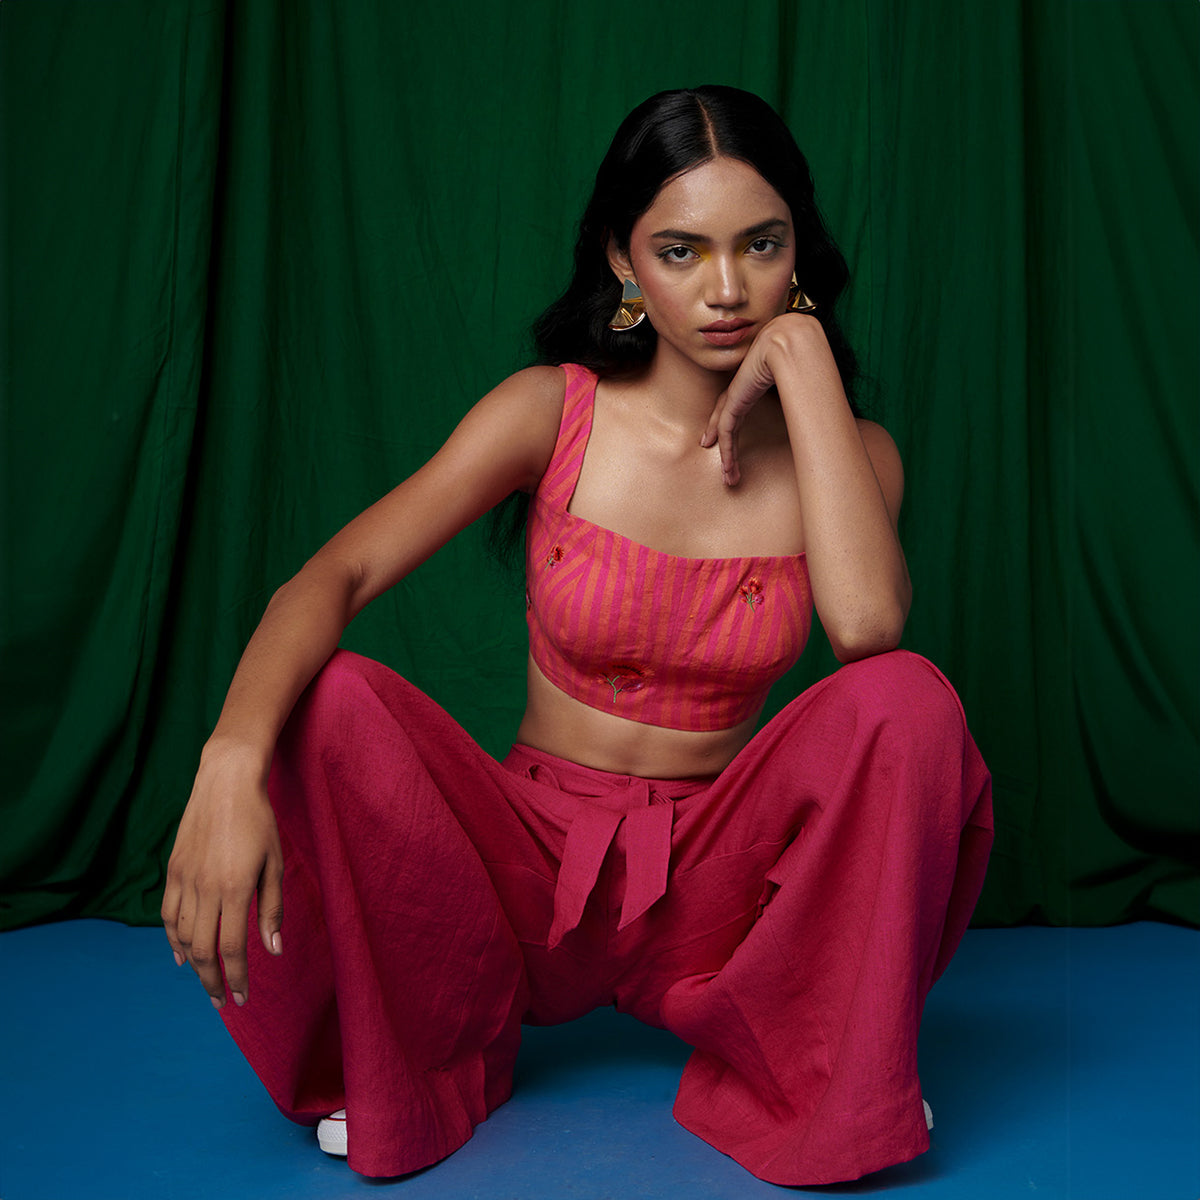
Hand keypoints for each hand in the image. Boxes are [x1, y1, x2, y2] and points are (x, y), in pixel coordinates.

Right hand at [161, 742, 283, 1008]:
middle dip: (212, 981)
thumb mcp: (275, 862)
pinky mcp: (172, 871)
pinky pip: (168, 915)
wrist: (225, 783)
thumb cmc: (259, 821)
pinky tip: (183, 955)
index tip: (242, 998)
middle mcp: (204, 889)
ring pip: (183, 937)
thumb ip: (271, 909)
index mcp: (234, 888)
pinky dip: (173, 940)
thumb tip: (272, 951)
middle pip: (204, 950)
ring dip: (194, 964)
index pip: (232, 949)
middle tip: (221, 1002)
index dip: (236, 978)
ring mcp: (184, 880)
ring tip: (207, 981)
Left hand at [700, 313, 828, 485]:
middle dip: (726, 446)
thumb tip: (825, 401)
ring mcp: (737, 393)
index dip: (732, 428)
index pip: (738, 408)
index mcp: (754, 380)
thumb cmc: (802, 351)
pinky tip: (727, 466)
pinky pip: (727, 429)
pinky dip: (727, 449)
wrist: (789, 340)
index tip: (732, 448)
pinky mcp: (735, 399)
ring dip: (728, 456)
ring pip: (726, 429)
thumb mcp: (800, 374)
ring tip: (729, 478)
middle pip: (728, 420)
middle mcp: (742, 387)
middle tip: (728, 471)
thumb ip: (805, 387)